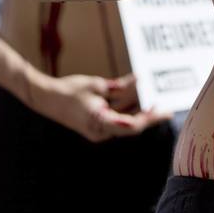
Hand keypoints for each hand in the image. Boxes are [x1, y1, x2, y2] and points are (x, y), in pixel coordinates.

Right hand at [38, 71, 171, 141]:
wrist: (47, 99)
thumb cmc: (70, 90)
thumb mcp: (97, 85)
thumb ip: (119, 87)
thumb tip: (138, 81)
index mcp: (100, 121)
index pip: (132, 125)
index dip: (150, 119)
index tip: (165, 112)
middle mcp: (100, 131)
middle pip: (131, 126)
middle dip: (148, 117)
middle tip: (166, 109)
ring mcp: (98, 130)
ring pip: (125, 124)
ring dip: (139, 113)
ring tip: (155, 102)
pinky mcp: (96, 126)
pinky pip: (116, 120)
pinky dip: (127, 111)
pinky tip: (137, 100)